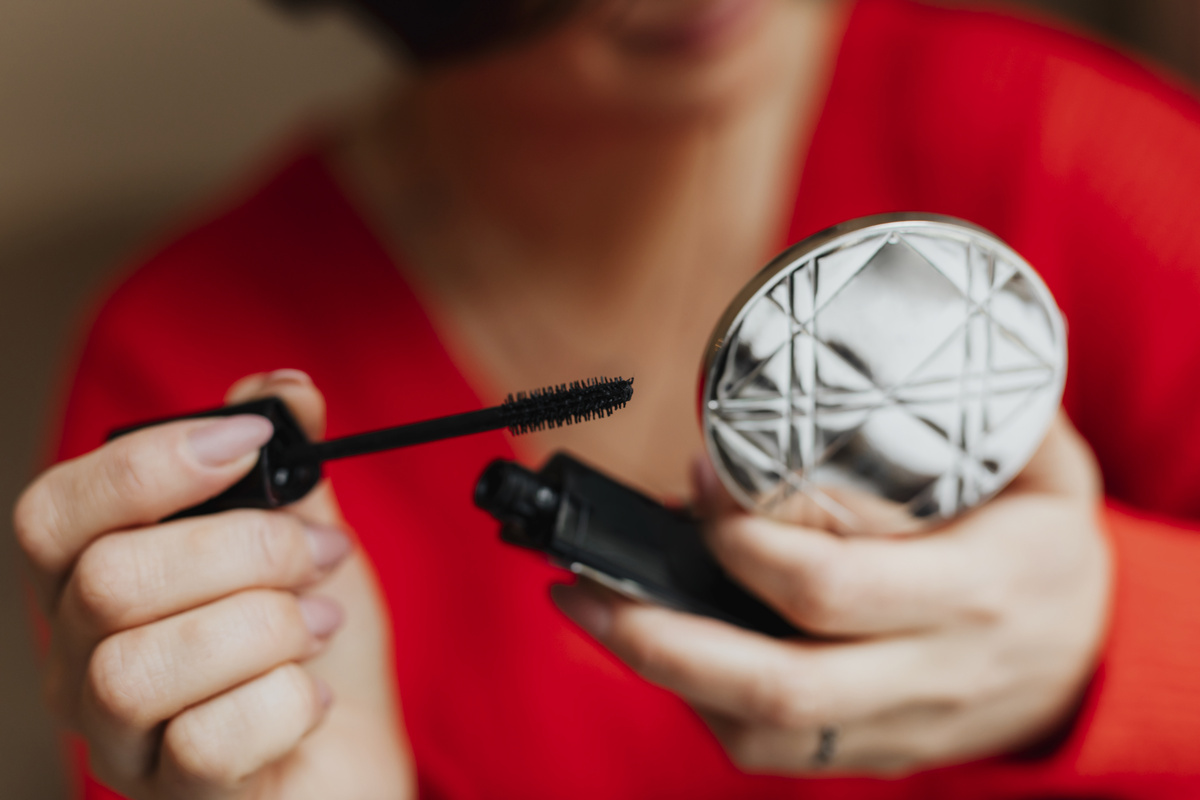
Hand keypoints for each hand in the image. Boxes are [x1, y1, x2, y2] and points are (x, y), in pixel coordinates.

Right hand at [14, 371, 412, 798]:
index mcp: (94, 582)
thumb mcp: (304, 535)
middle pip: (108, 581)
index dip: (148, 465)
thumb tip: (285, 388)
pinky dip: (284, 703)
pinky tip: (314, 693)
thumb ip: (285, 465)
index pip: (53, 512)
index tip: (252, 442)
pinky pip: (203, 747)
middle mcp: (79, 663)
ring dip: (266, 627)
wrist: (351, 754)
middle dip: (246, 549)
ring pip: (138, 668)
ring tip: (321, 622)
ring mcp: (119, 742)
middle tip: (322, 553)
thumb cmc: (314, 643)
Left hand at [552, 413, 1110, 774]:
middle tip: (580, 582)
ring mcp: (898, 726)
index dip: (742, 537)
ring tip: (594, 609)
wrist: (1091, 663)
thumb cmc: (1049, 551)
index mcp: (973, 591)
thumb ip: (974, 417)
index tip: (696, 477)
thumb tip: (881, 350)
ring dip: (665, 676)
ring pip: (764, 733)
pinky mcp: (875, 753)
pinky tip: (662, 651)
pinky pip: (777, 754)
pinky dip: (704, 707)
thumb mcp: (1044, 470)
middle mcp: (931, 673)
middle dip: (660, 635)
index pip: (830, 585)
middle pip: (775, 683)